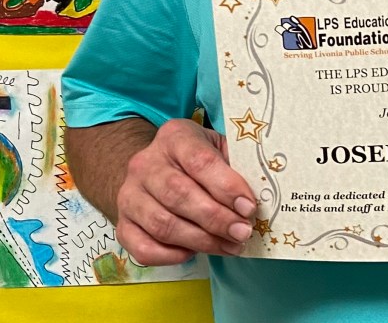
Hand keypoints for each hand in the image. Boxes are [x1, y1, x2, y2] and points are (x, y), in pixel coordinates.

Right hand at [115, 118, 257, 265]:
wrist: (151, 168)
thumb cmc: (195, 157)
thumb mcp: (216, 145)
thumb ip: (234, 163)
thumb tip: (260, 191)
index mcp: (174, 136)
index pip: (199, 161)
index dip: (226, 186)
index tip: (248, 207)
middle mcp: (145, 164)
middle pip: (180, 195)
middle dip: (217, 219)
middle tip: (243, 232)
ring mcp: (129, 195)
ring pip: (164, 225)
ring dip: (202, 241)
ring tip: (230, 246)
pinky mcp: (122, 225)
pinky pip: (144, 249)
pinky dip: (172, 256)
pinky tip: (196, 252)